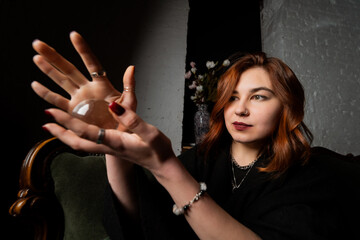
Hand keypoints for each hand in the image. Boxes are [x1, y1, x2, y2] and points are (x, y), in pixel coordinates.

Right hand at [31, 31, 136, 120]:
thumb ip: (130, 86)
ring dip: (48, 70)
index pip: (91, 64)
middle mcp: (88, 89)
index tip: (73, 35)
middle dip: (54, 56)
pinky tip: (36, 85)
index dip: (82, 50)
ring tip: (36, 58)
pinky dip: (46, 94)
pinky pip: (57, 101)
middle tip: (39, 44)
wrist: (118, 137)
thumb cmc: (126, 120)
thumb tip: (131, 68)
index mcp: (102, 86)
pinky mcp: (73, 111)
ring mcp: (79, 99)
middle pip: (69, 69)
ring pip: (61, 81)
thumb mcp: (130, 103)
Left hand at [43, 102, 175, 172]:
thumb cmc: (157, 149)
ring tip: (52, 127)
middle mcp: (108, 147)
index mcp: (115, 142)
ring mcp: (108, 149)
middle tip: (45, 122)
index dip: (68, 122)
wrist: (161, 164)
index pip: (86, 132)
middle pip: (77, 142)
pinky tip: (74, 130)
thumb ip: (132, 119)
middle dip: (60, 132)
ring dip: (65, 135)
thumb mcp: (149, 132)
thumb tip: (113, 105)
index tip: (52, 112)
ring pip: (80, 144)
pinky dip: (76, 136)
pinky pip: (88, 143)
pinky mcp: (111, 147)